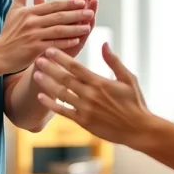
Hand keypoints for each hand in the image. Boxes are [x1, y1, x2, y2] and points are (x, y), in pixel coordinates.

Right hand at [0, 0, 93, 72]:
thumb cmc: (9, 32)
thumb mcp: (14, 9)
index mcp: (29, 12)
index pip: (53, 5)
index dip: (68, 3)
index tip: (83, 1)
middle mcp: (31, 22)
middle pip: (58, 16)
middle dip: (76, 13)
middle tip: (91, 11)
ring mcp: (33, 36)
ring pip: (58, 30)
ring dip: (75, 28)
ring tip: (88, 26)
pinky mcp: (33, 49)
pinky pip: (53, 44)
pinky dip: (65, 42)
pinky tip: (77, 40)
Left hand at [31, 43, 152, 145]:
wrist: (138, 129)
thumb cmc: (135, 102)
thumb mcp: (128, 78)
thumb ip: (113, 61)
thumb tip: (104, 43)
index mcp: (100, 82)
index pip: (75, 67)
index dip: (61, 58)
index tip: (50, 50)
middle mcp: (90, 95)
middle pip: (64, 79)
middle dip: (50, 68)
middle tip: (37, 59)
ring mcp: (85, 109)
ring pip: (61, 94)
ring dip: (47, 84)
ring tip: (35, 75)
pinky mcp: (83, 122)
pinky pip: (63, 112)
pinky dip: (51, 104)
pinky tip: (41, 97)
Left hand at [37, 0, 98, 59]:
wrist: (40, 61)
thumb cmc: (40, 40)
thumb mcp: (39, 20)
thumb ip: (40, 5)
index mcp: (66, 16)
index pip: (76, 0)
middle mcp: (74, 24)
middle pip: (84, 7)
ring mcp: (76, 34)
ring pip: (87, 19)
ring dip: (91, 9)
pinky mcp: (76, 45)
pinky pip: (84, 34)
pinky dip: (89, 25)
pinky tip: (91, 18)